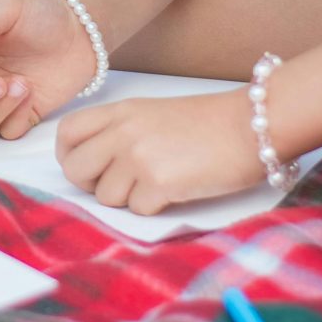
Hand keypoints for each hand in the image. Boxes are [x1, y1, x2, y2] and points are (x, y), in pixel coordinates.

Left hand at [55, 88, 258, 212]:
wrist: (254, 125)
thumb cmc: (211, 123)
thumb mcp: (154, 114)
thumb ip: (121, 132)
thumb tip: (98, 165)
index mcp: (121, 111)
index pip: (67, 133)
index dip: (70, 156)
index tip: (86, 167)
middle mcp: (122, 132)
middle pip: (76, 170)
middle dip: (93, 185)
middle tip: (121, 184)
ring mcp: (138, 157)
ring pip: (106, 197)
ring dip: (129, 198)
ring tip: (158, 183)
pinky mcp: (158, 184)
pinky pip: (137, 210)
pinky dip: (155, 207)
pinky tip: (176, 189)